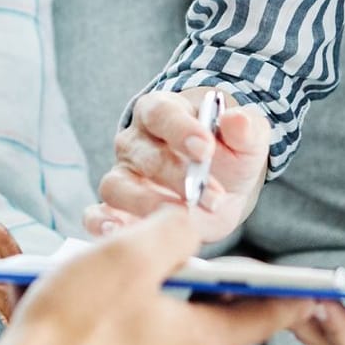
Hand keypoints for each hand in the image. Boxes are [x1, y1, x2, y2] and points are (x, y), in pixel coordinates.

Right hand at [0, 208, 313, 344]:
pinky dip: (113, 342)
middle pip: (202, 325)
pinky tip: (79, 326)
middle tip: (156, 262)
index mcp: (198, 343)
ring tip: (99, 289)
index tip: (311, 290)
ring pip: (158, 344)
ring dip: (141, 314)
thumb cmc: (70, 334)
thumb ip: (172, 231)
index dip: (287, 296)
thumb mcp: (127, 256)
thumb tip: (190, 225)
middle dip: (185, 290)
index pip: (262, 317)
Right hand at [85, 88, 270, 242]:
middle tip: (214, 197)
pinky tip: (121, 233)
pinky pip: (97, 214)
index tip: (206, 149)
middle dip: (179, 178)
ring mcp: (123, 176)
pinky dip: (102, 224)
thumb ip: (246, 128)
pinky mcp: (118, 209)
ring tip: (180, 220)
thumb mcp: (247, 139)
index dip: (181, 130)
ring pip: (117, 186)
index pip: (162, 113)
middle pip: (144, 155)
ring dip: (148, 205)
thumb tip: (238, 121)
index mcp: (162, 110)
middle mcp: (135, 141)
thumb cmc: (229, 153)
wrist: (222, 186)